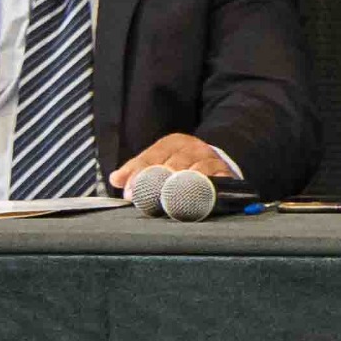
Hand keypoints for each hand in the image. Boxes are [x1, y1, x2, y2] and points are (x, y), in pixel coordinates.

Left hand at [108, 132, 238, 191]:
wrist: (217, 162)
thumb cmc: (182, 164)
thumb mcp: (159, 162)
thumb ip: (136, 170)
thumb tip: (116, 179)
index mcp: (174, 142)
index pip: (153, 156)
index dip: (139, 173)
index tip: (129, 191)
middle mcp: (193, 147)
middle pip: (173, 163)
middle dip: (158, 181)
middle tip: (145, 197)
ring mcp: (210, 159)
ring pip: (194, 170)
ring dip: (181, 185)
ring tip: (168, 198)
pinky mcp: (224, 173)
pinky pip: (216, 179)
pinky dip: (205, 187)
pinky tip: (195, 196)